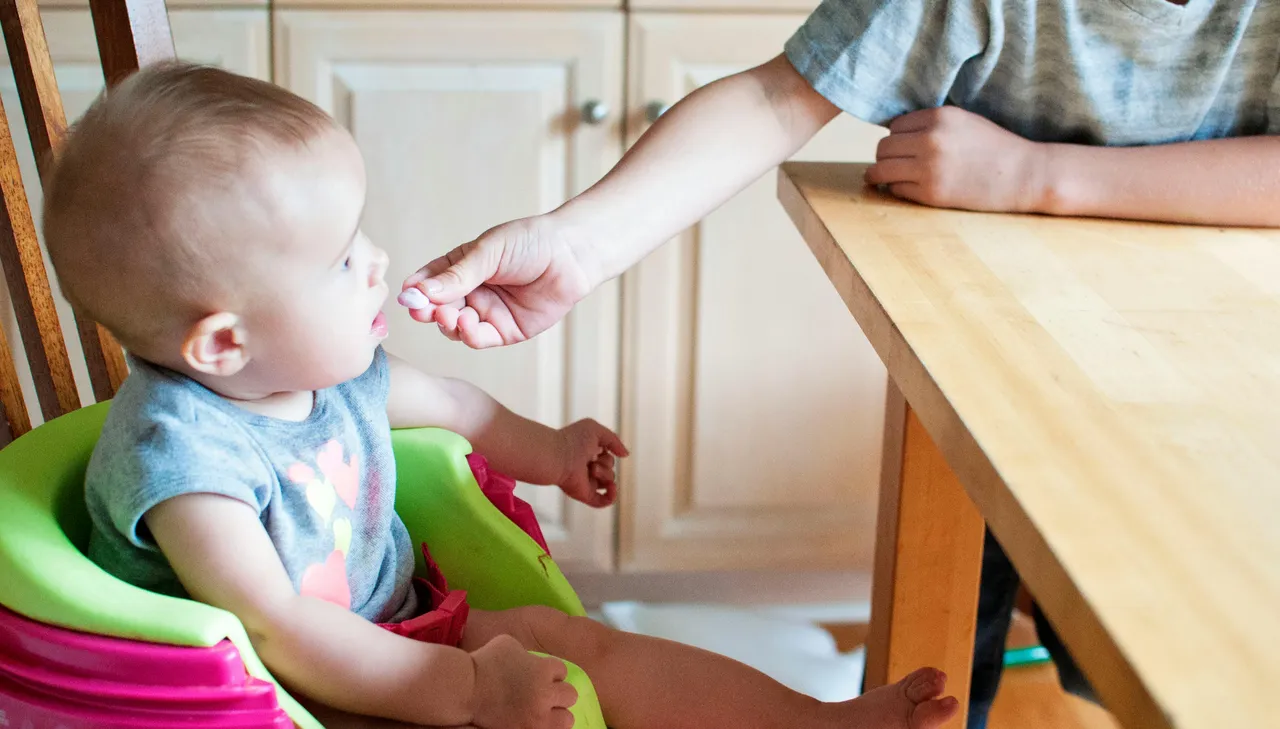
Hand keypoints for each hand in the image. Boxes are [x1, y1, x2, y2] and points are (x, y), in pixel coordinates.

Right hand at [399, 216, 594, 348]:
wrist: (571, 254)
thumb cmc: (530, 242)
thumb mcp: (488, 253)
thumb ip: (457, 275)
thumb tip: (419, 291)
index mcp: (461, 267)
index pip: (429, 281)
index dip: (416, 290)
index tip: (407, 296)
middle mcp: (471, 292)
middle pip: (438, 308)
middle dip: (427, 311)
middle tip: (422, 311)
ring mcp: (487, 313)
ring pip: (455, 327)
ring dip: (447, 323)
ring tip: (448, 315)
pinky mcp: (506, 331)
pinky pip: (480, 339)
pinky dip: (469, 335)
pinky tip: (467, 323)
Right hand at [470, 635, 576, 728]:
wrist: (465, 689)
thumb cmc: (484, 661)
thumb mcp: (509, 644)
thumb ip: (528, 653)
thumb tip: (532, 661)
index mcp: (543, 669)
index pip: (562, 671)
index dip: (551, 672)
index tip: (539, 675)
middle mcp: (545, 694)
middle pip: (570, 695)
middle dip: (558, 693)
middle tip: (544, 695)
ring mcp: (537, 717)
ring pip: (566, 720)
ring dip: (557, 714)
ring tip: (544, 713)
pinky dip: (544, 726)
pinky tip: (533, 721)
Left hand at [557, 419, 627, 507]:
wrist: (558, 457)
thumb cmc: (573, 440)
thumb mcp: (596, 430)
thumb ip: (614, 440)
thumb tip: (625, 455)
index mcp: (587, 454)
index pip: (607, 455)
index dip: (606, 450)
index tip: (596, 447)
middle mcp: (586, 468)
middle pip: (610, 468)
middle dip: (606, 463)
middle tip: (591, 459)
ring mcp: (586, 482)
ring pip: (608, 482)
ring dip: (605, 474)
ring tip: (591, 468)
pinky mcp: (585, 495)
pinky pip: (602, 501)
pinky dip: (611, 496)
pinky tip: (611, 488)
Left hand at [865, 107, 1048, 213]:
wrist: (1023, 175)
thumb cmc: (994, 147)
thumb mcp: (963, 121)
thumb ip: (931, 123)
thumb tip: (892, 132)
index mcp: (938, 117)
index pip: (894, 126)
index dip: (896, 137)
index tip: (902, 146)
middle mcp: (930, 140)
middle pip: (883, 148)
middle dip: (886, 156)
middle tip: (892, 163)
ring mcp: (928, 168)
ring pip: (881, 170)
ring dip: (880, 175)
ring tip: (882, 178)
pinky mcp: (930, 194)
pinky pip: (896, 190)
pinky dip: (897, 189)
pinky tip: (907, 188)